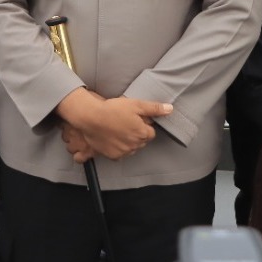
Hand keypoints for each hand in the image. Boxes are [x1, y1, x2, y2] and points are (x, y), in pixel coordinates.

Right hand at [55, 88, 169, 160]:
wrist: (91, 118)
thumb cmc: (113, 109)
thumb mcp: (135, 104)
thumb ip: (154, 108)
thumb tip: (170, 109)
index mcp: (143, 133)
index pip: (150, 132)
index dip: (143, 124)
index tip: (134, 118)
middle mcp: (135, 146)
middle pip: (141, 141)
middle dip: (136, 133)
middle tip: (125, 121)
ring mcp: (124, 152)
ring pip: (132, 147)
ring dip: (128, 140)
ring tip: (118, 128)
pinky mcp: (114, 156)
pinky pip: (121, 153)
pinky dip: (119, 146)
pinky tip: (112, 136)